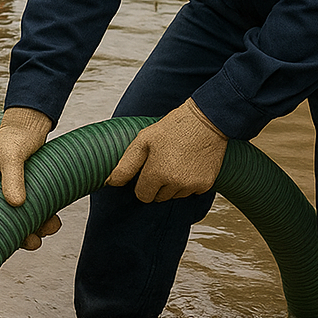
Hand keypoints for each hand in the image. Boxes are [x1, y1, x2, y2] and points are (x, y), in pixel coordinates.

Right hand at [0, 107, 61, 250]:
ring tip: (52, 227)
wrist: (29, 125)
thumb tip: (16, 204)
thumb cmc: (13, 138)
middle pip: (7, 224)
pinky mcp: (31, 192)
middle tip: (36, 242)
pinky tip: (55, 219)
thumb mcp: (10, 157)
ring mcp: (15, 195)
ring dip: (38, 228)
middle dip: (23, 235)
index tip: (11, 241)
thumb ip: (12, 179)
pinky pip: (37, 211)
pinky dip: (45, 217)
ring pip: (24, 219)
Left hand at [106, 98, 227, 203]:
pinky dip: (188, 183)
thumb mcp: (143, 140)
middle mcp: (175, 184)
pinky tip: (190, 165)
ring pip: (174, 196)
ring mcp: (192, 186)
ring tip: (177, 161)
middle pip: (158, 198)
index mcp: (156, 173)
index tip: (149, 169)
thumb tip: (110, 182)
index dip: (143, 183)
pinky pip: (191, 192)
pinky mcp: (206, 185)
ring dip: (173, 185)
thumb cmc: (174, 128)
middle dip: (157, 185)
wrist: (207, 120)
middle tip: (164, 162)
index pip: (143, 196)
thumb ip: (125, 165)